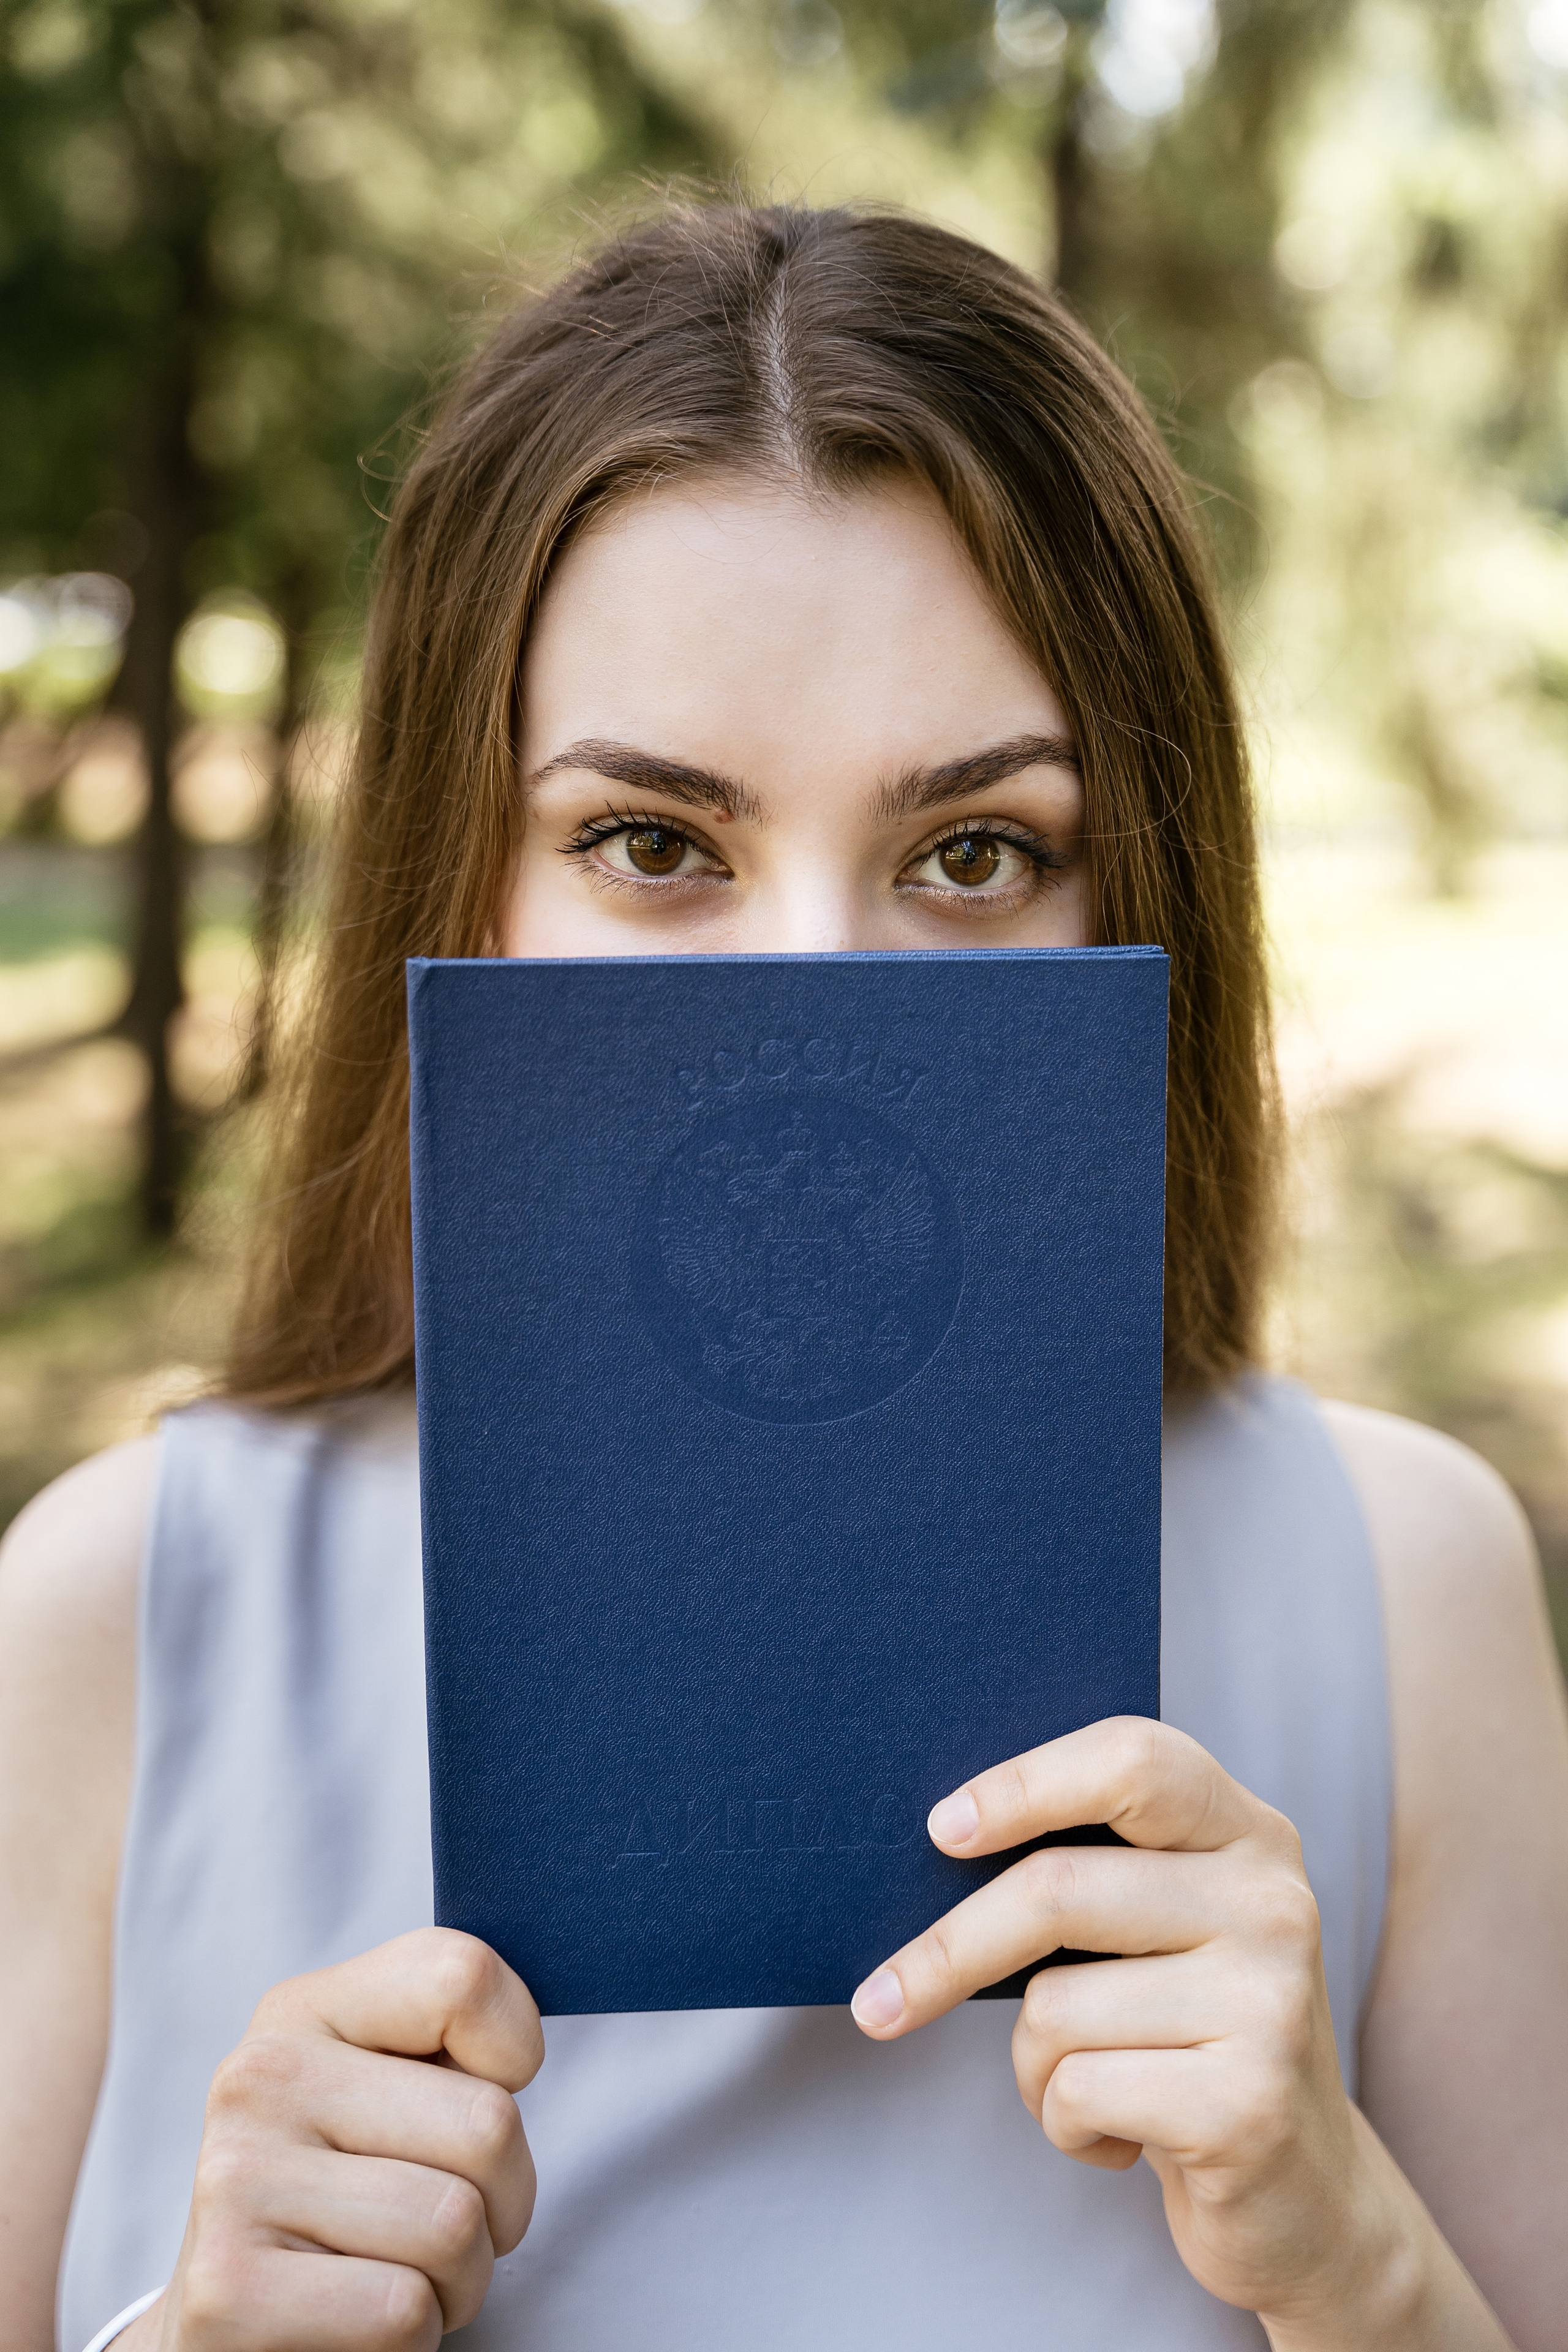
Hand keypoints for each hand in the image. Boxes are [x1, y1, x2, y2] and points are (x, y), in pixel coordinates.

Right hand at [124, 1928, 542, 2351]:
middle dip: (502, 2200)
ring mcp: (234, 2179)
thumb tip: (522, 2043)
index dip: (515, 2052)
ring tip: (403, 2273)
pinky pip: (402, 2309)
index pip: (464, 1978)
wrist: (238, 2322)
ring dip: (460, 2278)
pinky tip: (360, 2321)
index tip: (476, 2100)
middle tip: (444, 2224)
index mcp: (304, 2012)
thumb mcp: (393, 2089)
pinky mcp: (228, 2289)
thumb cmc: (349, 2196)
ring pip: (454, 2224)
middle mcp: (259, 2078)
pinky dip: (412, 2334)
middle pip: (487, 2123)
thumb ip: (454, 2038)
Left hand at [849, 1720, 1447, 2339]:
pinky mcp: (1248, 2104)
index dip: (1024, 1783)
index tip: (940, 1829)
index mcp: (1248, 1835)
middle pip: (1058, 1888)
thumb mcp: (1165, 1933)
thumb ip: (1095, 1873)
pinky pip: (1078, 2091)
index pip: (1130, 1759)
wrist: (1308, 2196)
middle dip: (949, 1951)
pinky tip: (1124, 2140)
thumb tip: (938, 1841)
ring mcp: (1270, 2000)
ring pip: (1054, 2006)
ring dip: (1034, 2067)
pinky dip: (1066, 2127)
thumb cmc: (1190, 2040)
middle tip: (879, 2001)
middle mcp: (1273, 1901)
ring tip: (1092, 2088)